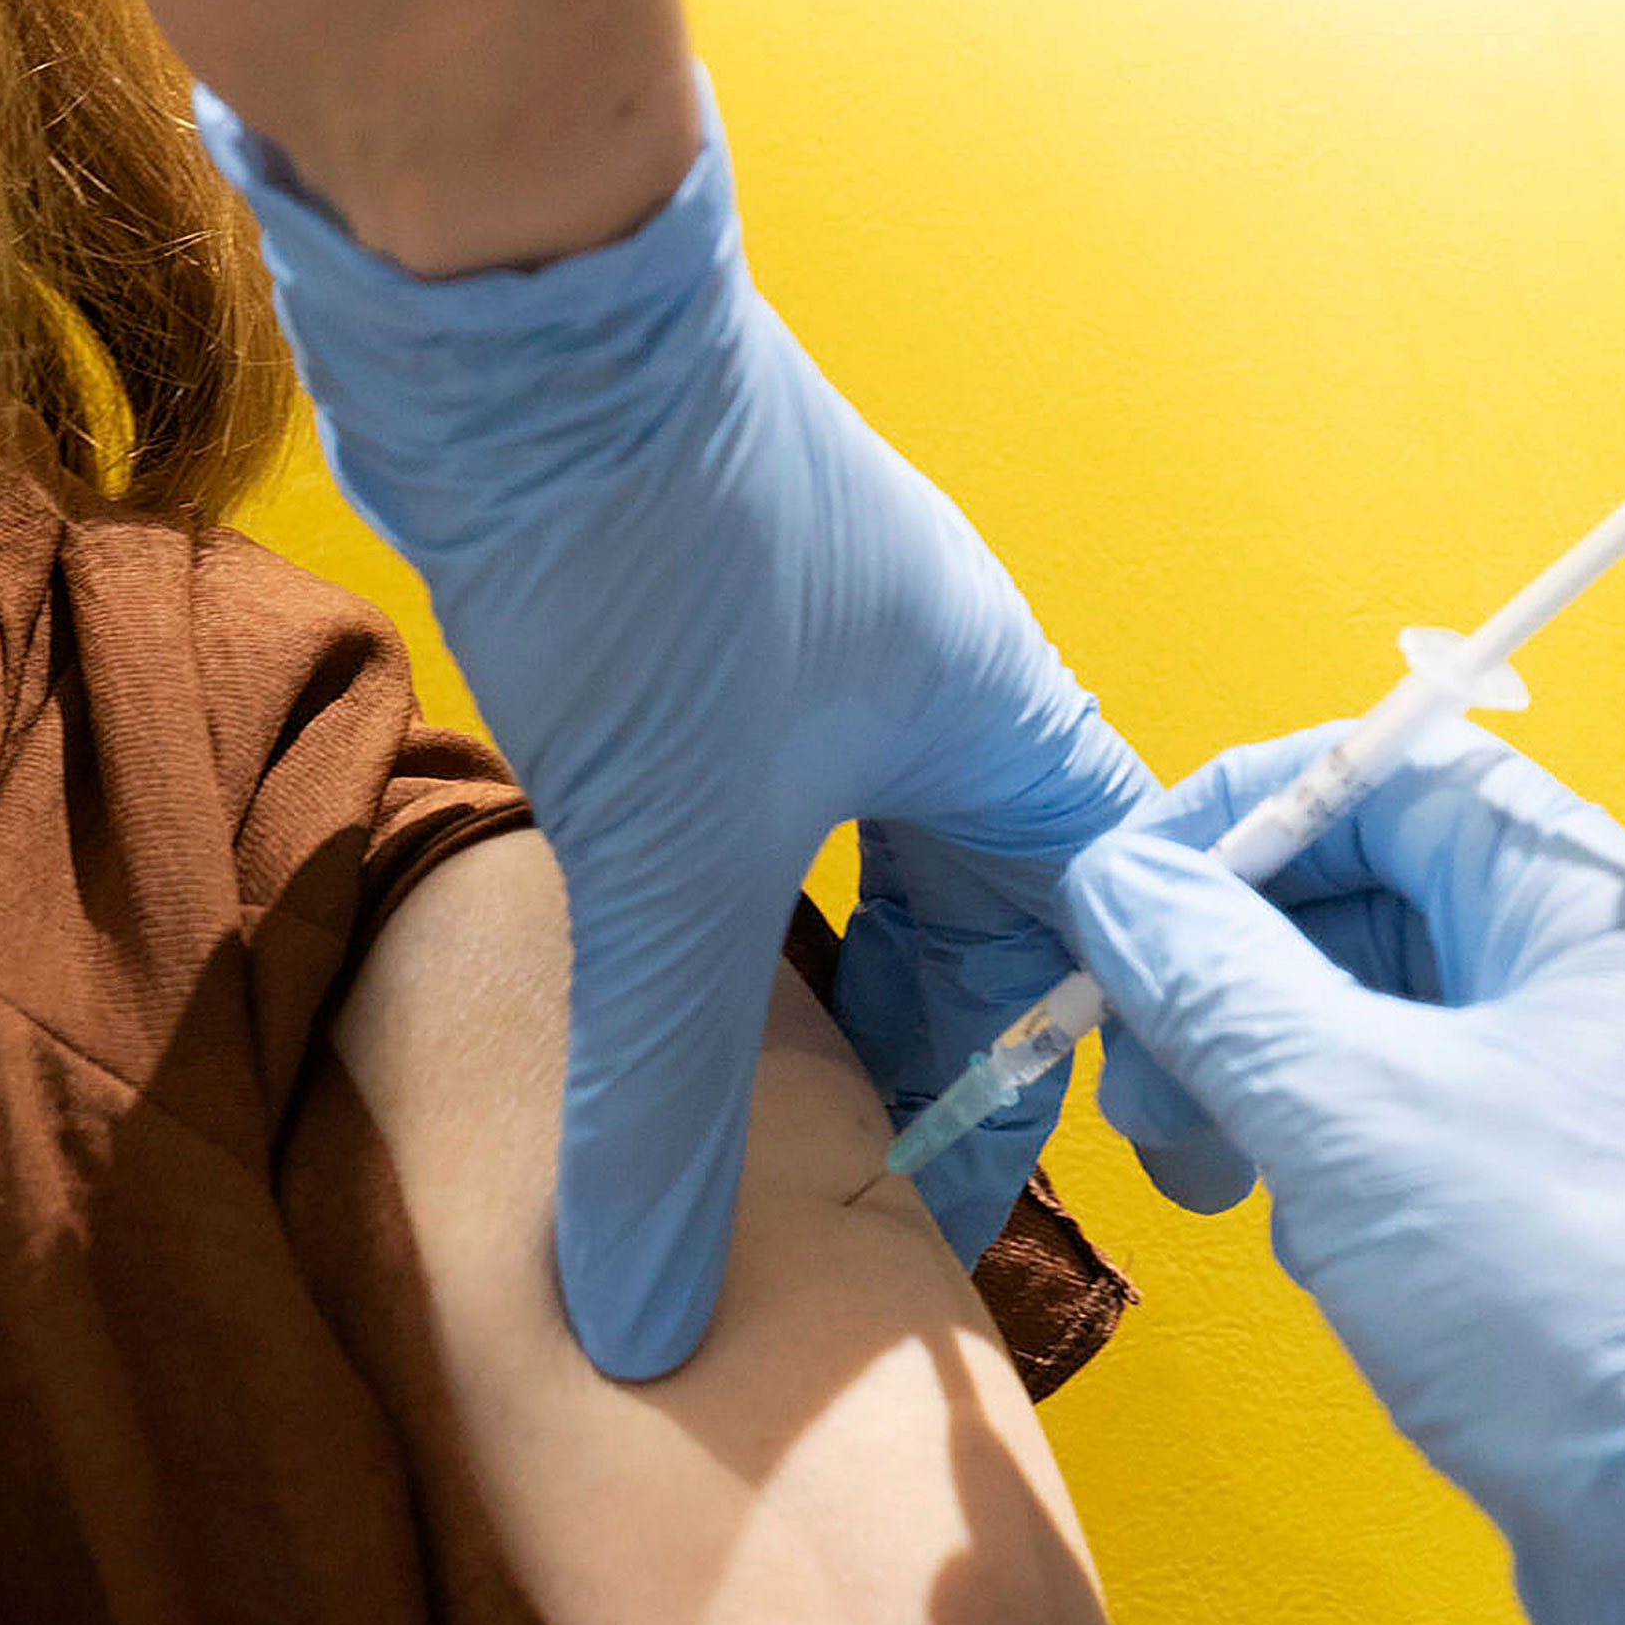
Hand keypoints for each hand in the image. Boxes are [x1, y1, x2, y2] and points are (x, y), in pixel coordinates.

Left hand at [203, 86, 1174, 1377]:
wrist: (517, 308)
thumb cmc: (658, 547)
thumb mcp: (676, 861)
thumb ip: (671, 1104)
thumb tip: (653, 1317)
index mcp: (1005, 728)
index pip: (1107, 934)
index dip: (1100, 1070)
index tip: (1058, 1190)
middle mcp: (938, 693)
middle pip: (987, 918)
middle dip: (945, 1060)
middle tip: (883, 1202)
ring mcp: (823, 663)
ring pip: (869, 873)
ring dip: (836, 998)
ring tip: (784, 1137)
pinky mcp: (708, 645)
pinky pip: (765, 829)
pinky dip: (743, 929)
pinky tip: (679, 1003)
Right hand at [1059, 723, 1624, 1624]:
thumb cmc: (1583, 1310)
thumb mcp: (1352, 1119)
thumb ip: (1217, 983)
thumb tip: (1120, 881)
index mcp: (1600, 909)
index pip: (1396, 774)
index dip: (1243, 817)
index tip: (1131, 893)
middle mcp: (1618, 983)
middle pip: (1378, 903)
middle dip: (1234, 979)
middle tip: (1141, 1079)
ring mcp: (1608, 1102)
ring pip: (1388, 1029)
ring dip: (1271, 1085)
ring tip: (1214, 1181)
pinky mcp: (1583, 1212)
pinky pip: (1427, 1133)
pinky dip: (1340, 1167)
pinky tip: (1312, 1247)